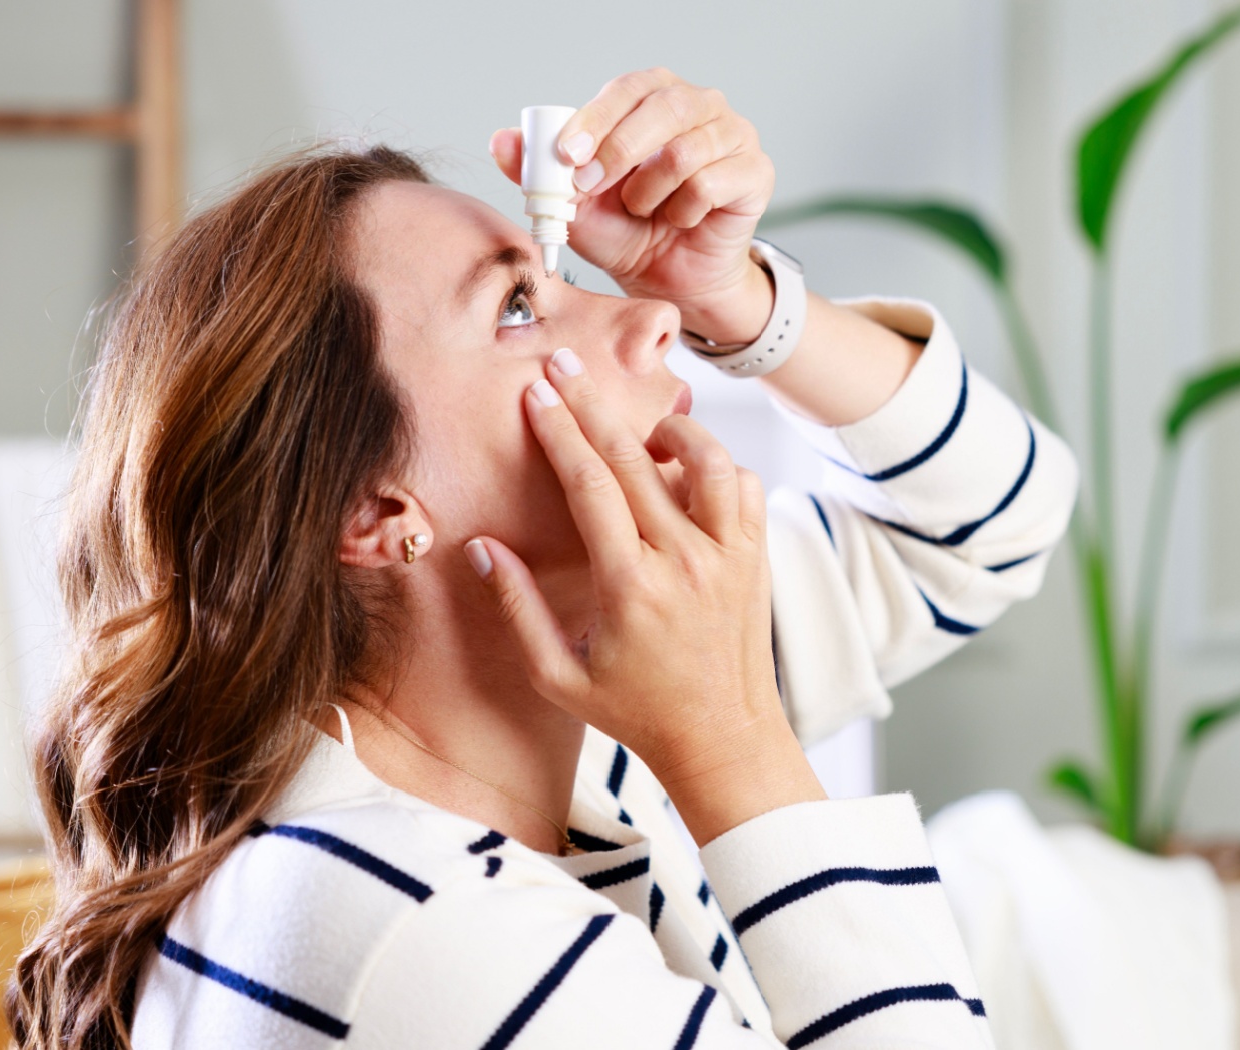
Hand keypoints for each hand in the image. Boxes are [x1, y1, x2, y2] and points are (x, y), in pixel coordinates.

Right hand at [464, 349, 822, 842]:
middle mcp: (686, 561)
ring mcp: (730, 555)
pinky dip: (716, 467)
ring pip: (707, 460)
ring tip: (638, 429)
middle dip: (592, 406)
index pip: (591, 486)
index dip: (559, 434)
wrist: (723, 736)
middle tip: (563, 366)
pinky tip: (685, 474)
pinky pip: (743, 486)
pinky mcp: (756, 556)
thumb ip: (518, 608)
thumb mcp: (558, 674)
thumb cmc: (635, 709)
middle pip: (636, 459)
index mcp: (632, 587)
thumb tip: (483, 547)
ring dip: (670, 431)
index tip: (536, 395)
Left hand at [490, 68, 776, 344]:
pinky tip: (679, 221)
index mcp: (655, 97)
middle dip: (620, 149)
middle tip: (592, 186)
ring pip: (688, 149)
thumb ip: (539, 172)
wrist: (670, 280)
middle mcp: (700, 106)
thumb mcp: (574, 205)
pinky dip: (685, 209)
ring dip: (651, 190)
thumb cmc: (628, 233)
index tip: (567, 154)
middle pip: (665, 106)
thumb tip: (500, 141)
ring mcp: (734, 136)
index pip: (627, 88)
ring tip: (643, 211)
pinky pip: (714, 183)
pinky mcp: (756, 173)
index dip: (596, 118)